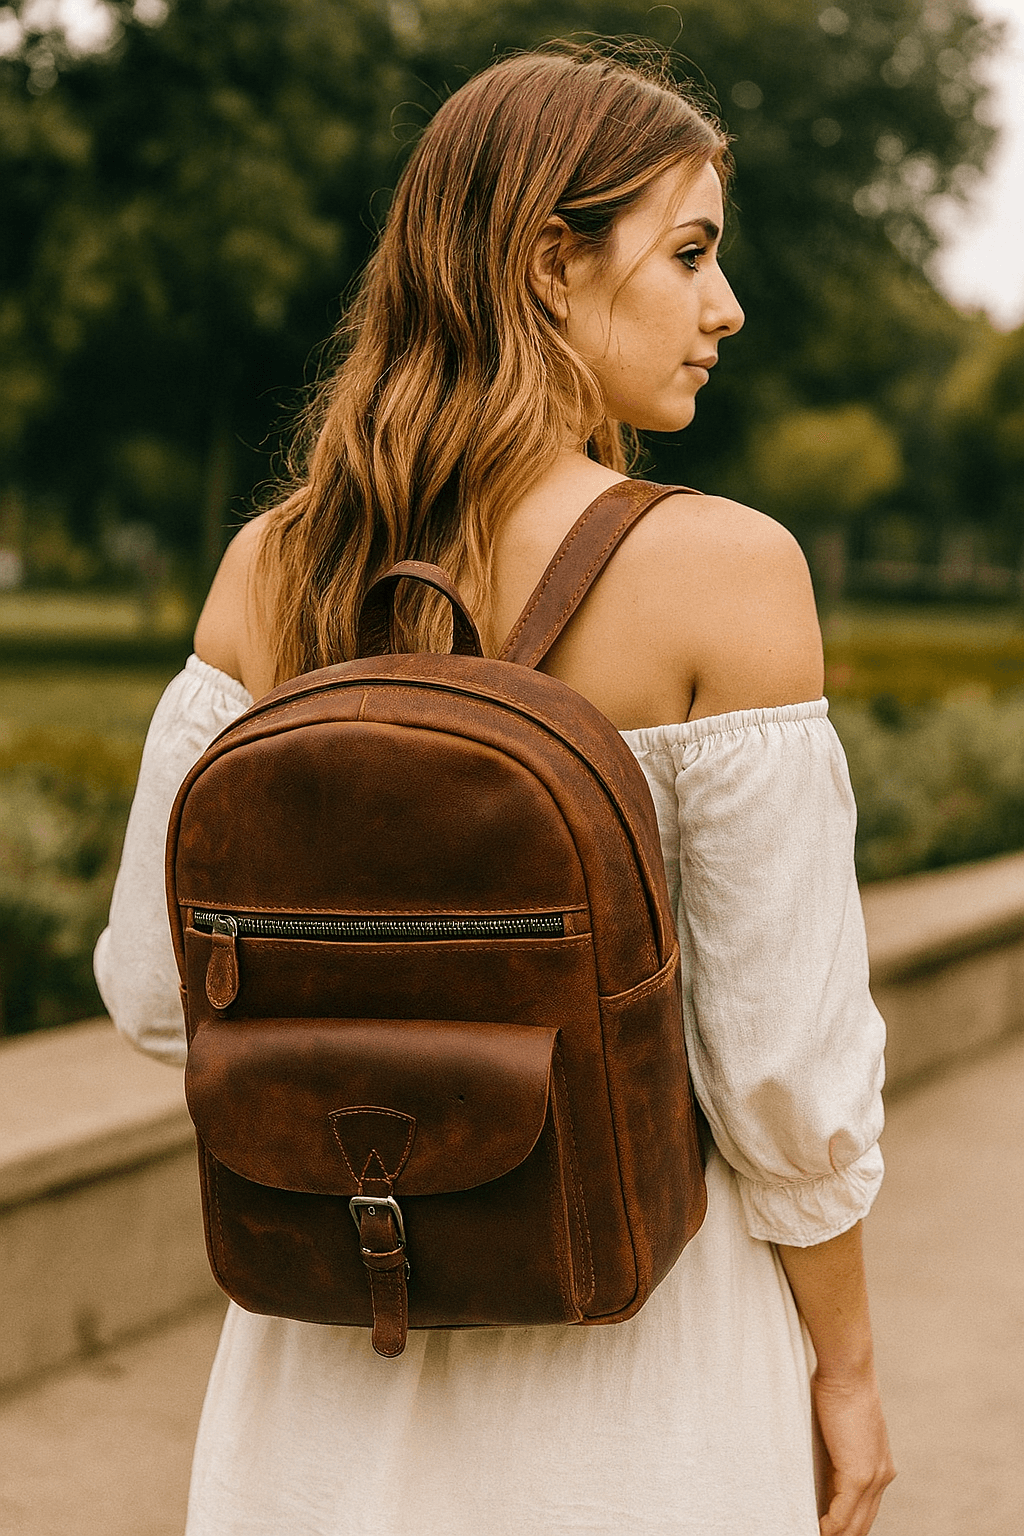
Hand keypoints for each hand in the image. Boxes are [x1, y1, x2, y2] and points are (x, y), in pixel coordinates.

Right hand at [813, 1364, 894, 1535]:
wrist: (847, 1371)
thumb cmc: (839, 1389)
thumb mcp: (841, 1429)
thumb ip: (837, 1454)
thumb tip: (820, 1472)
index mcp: (880, 1466)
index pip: (865, 1510)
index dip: (846, 1526)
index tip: (825, 1529)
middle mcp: (882, 1476)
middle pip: (862, 1524)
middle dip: (841, 1535)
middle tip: (817, 1534)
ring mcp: (873, 1478)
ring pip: (853, 1525)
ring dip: (832, 1534)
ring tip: (810, 1533)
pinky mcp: (859, 1475)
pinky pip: (841, 1516)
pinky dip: (826, 1527)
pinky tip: (813, 1530)